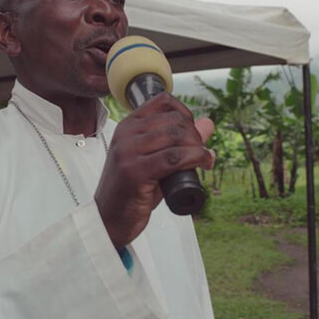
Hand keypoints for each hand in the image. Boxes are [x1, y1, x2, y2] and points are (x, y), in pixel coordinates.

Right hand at [94, 94, 214, 248]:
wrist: (110, 217)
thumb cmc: (133, 189)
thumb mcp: (155, 159)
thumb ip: (179, 141)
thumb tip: (208, 123)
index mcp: (128, 126)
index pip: (163, 101)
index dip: (185, 113)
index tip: (193, 132)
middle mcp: (126, 134)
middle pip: (174, 120)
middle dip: (195, 135)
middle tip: (202, 152)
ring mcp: (129, 152)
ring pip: (175, 136)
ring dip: (197, 147)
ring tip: (204, 159)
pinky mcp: (135, 171)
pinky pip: (173, 158)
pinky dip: (194, 158)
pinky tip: (203, 163)